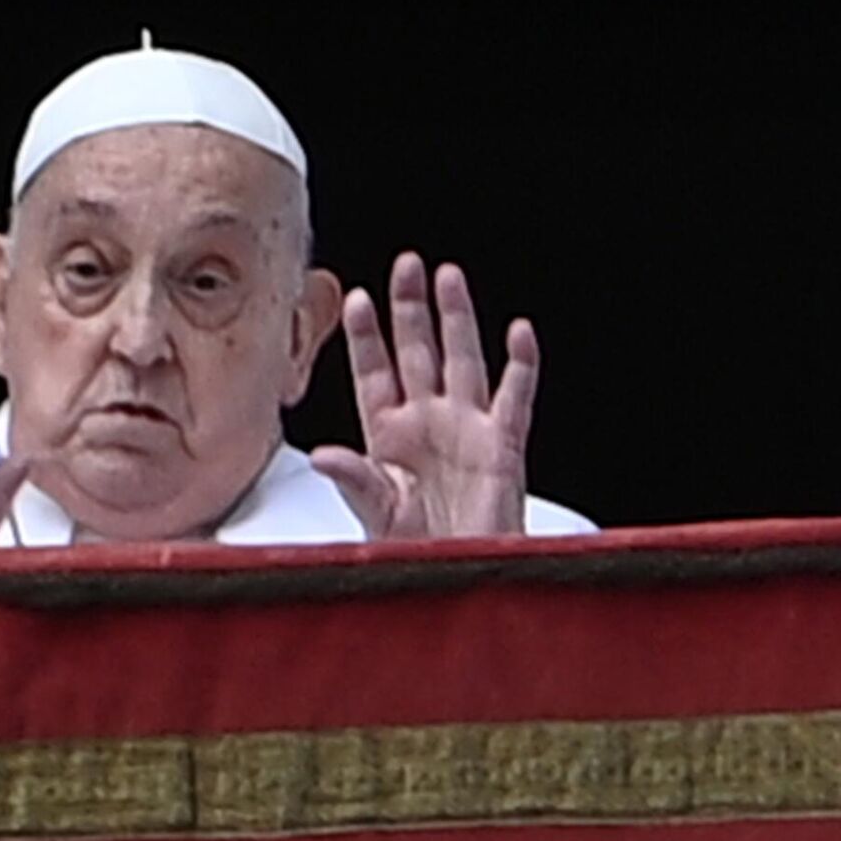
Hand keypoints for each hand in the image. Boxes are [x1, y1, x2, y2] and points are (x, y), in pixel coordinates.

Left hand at [310, 253, 537, 538]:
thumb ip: (353, 478)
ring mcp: (466, 429)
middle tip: (406, 265)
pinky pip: (513, 398)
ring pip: (462, 360)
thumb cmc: (413, 549)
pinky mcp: (503, 446)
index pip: (373, 372)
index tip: (354, 298)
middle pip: (417, 351)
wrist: (458, 576)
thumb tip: (320, 455)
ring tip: (449, 276)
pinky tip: (518, 333)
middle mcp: (426, 422)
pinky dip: (520, 365)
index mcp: (388, 434)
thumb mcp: (374, 510)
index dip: (365, 336)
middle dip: (410, 308)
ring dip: (457, 319)